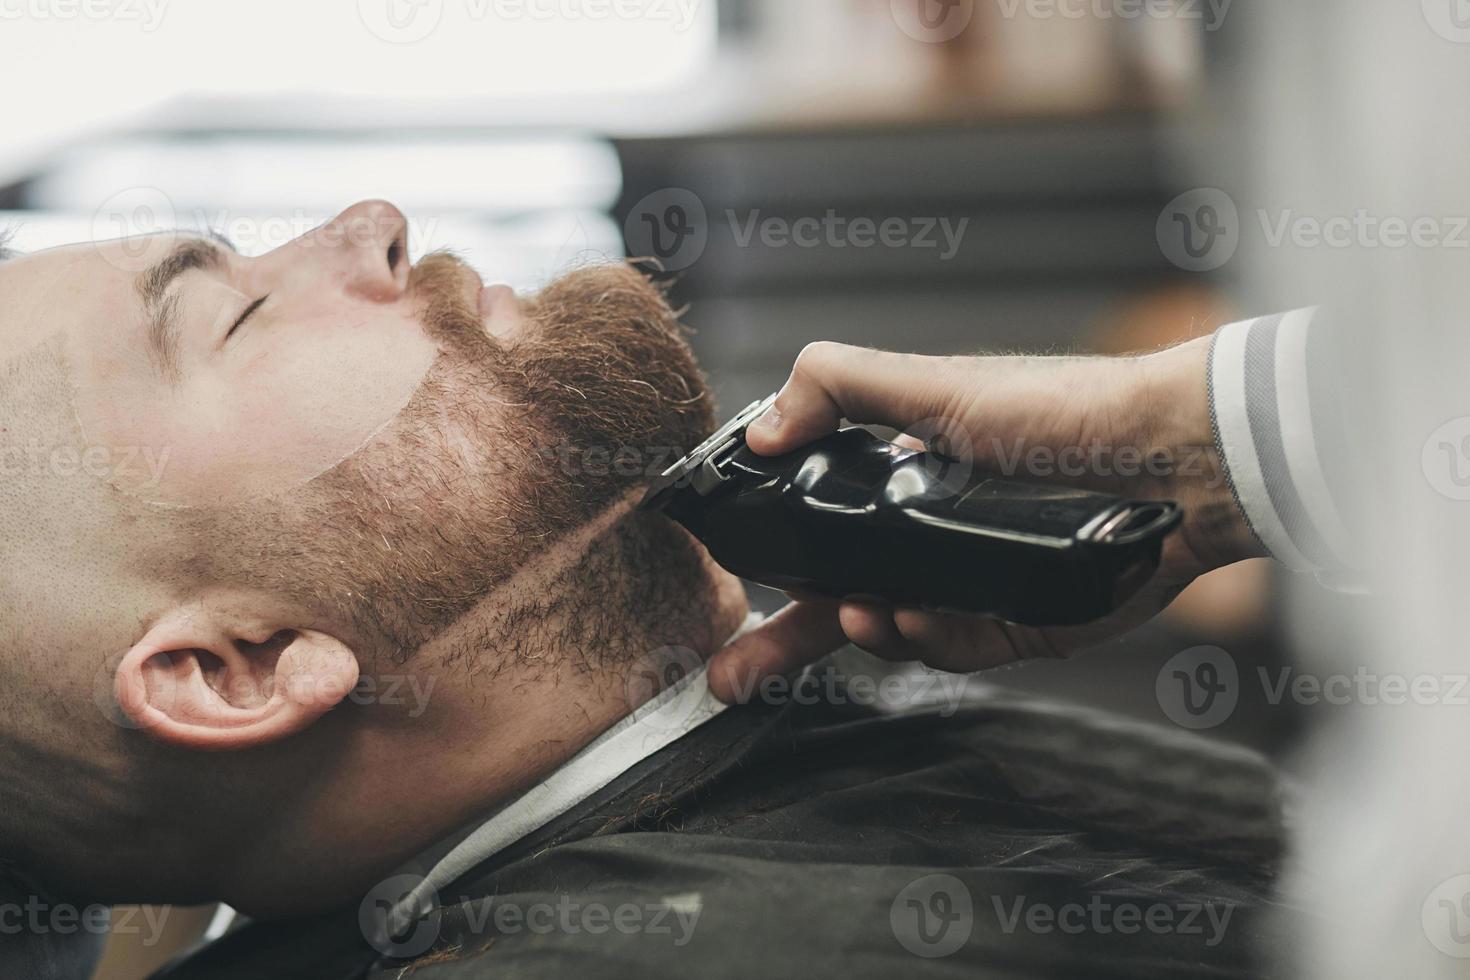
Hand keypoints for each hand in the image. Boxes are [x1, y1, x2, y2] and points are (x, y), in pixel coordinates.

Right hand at [707, 338, 1263, 703]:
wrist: (1172, 458)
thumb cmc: (1064, 410)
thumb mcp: (938, 383)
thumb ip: (841, 387)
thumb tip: (762, 429)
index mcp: (901, 479)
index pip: (817, 527)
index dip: (770, 560)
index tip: (732, 580)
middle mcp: (927, 536)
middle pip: (836, 601)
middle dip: (779, 642)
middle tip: (731, 674)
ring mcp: (967, 584)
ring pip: (889, 630)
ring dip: (860, 629)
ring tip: (856, 614)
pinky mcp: (1014, 624)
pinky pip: (952, 650)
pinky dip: (926, 641)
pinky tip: (914, 622)